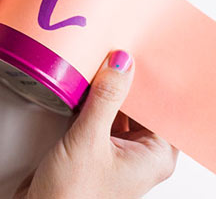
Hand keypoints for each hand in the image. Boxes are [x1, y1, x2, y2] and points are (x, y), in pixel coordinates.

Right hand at [14, 51, 177, 198]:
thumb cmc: (71, 194)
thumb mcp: (89, 140)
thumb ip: (106, 99)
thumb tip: (121, 63)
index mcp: (155, 156)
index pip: (163, 108)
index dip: (152, 81)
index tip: (138, 53)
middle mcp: (139, 153)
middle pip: (141, 106)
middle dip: (128, 81)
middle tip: (116, 50)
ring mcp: (116, 150)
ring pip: (119, 109)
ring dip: (109, 89)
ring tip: (100, 60)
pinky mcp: (94, 147)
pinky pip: (100, 115)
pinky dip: (93, 99)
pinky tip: (84, 83)